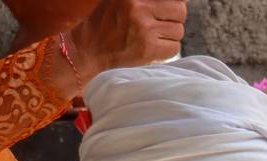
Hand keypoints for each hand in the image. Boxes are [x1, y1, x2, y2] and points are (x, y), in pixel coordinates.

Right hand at [67, 0, 185, 83]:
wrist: (84, 51)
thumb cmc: (101, 23)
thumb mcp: (116, 0)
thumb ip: (142, 0)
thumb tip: (182, 0)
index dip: (174, 2)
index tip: (168, 8)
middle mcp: (138, 6)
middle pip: (180, 9)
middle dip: (174, 17)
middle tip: (161, 23)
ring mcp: (143, 28)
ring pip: (178, 30)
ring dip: (169, 35)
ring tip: (152, 36)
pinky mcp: (147, 48)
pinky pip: (174, 47)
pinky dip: (166, 50)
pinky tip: (152, 48)